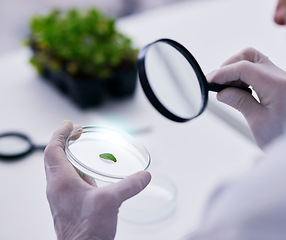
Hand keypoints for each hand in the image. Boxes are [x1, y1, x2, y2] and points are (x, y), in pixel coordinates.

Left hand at [44, 121, 150, 239]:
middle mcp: (57, 188)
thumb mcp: (111, 202)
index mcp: (61, 181)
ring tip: (84, 151)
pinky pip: (70, 182)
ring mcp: (62, 198)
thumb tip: (144, 175)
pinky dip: (78, 173)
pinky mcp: (68, 206)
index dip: (60, 133)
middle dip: (65, 142)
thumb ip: (129, 185)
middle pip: (55, 158)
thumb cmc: (86, 232)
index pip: (53, 149)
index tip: (70, 124)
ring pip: (62, 170)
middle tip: (78, 133)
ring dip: (71, 158)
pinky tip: (92, 178)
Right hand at [207, 48, 285, 148]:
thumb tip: (222, 92)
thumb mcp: (257, 121)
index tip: (209, 80)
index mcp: (277, 85)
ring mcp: (281, 78)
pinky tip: (237, 89)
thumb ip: (239, 102)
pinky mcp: (279, 83)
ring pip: (254, 60)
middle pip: (249, 56)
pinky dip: (244, 75)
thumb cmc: (282, 136)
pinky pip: (259, 70)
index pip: (244, 68)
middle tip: (216, 82)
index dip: (223, 72)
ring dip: (237, 69)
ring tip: (226, 87)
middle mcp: (281, 76)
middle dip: (229, 66)